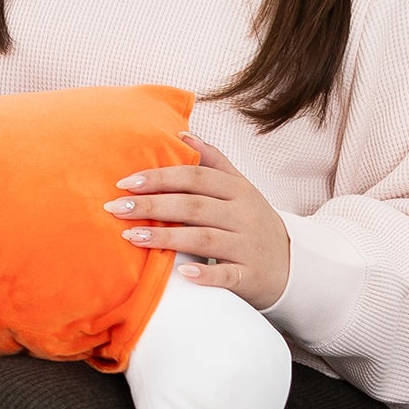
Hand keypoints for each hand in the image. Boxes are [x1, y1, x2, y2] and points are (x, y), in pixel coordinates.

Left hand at [107, 134, 291, 309]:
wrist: (291, 266)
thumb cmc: (254, 223)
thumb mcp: (241, 187)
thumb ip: (214, 160)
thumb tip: (181, 132)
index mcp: (238, 190)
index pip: (195, 177)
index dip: (160, 178)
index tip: (125, 182)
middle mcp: (243, 215)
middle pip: (194, 206)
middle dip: (152, 205)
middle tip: (116, 208)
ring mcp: (247, 246)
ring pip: (204, 239)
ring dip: (166, 238)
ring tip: (131, 236)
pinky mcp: (250, 276)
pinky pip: (226, 275)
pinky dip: (204, 275)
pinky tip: (180, 274)